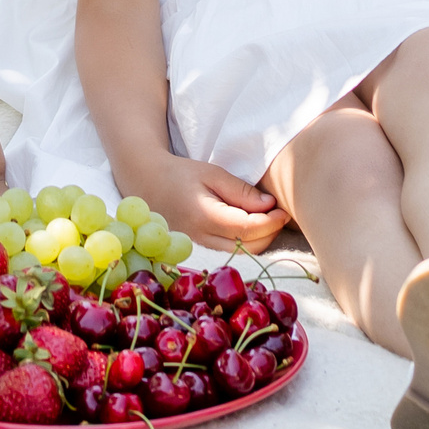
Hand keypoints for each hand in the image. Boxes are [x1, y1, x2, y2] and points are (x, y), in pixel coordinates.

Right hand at [121, 151, 287, 249]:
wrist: (145, 182)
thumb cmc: (180, 173)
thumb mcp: (212, 173)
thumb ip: (241, 191)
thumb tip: (270, 206)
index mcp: (205, 216)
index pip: (249, 228)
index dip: (272, 221)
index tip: (283, 209)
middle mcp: (200, 239)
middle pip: (249, 247)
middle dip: (270, 232)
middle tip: (277, 213)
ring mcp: (196, 249)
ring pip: (240, 254)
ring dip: (259, 239)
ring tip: (264, 218)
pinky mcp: (195, 252)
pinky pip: (228, 254)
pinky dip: (244, 244)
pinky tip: (247, 227)